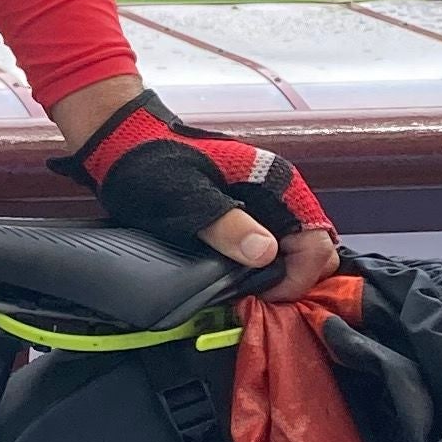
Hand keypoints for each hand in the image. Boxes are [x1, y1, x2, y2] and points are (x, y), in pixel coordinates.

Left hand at [51, 89, 338, 297]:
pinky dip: (266, 268)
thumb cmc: (152, 166)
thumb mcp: (185, 200)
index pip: (317, 243)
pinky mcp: (249, 213)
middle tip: (257, 298)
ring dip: (280, 276)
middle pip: (315, 250)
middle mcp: (280, 192)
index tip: (264, 296)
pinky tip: (240, 278)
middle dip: (296, 280)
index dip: (297, 278)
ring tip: (247, 293)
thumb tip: (267, 252)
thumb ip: (227, 225)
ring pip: (296, 251)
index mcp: (276, 182)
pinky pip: (273, 247)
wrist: (124, 144)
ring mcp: (265, 203)